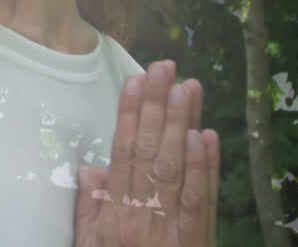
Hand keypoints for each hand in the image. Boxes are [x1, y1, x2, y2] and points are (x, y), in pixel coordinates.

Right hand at [73, 61, 220, 246]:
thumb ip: (89, 210)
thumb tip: (90, 169)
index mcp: (114, 216)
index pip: (122, 155)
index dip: (129, 116)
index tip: (135, 81)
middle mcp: (144, 217)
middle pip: (152, 153)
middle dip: (159, 107)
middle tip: (166, 67)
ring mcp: (174, 228)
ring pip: (179, 168)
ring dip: (184, 124)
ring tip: (189, 87)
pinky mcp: (200, 240)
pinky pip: (203, 199)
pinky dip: (207, 167)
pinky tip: (208, 136)